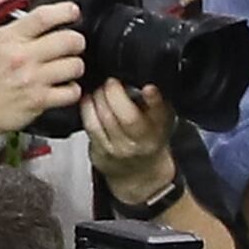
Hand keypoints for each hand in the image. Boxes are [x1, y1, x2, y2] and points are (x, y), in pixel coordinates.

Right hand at [0, 0, 87, 141]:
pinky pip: (72, 92)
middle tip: (73, 44)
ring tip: (67, 67)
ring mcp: (32, 80)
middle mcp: (22, 57)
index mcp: (8, 37)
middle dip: (77, 41)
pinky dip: (72, 89)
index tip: (73, 11)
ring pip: (75, 66)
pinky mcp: (39, 101)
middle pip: (69, 40)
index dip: (65, 11)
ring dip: (75, 66)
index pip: (44, 17)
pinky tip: (63, 87)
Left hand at [79, 78, 175, 192]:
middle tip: (112, 81)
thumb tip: (136, 74)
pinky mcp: (101, 151)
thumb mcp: (160, 119)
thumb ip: (154, 101)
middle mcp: (142, 141)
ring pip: (105, 118)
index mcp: (160, 128)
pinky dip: (87, 107)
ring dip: (99, 97)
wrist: (140, 173)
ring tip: (100, 89)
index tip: (149, 88)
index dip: (154, 100)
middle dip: (115, 92)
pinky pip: (91, 125)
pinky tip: (89, 99)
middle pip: (128, 116)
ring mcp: (121, 148)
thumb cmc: (149, 138)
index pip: (160, 113)